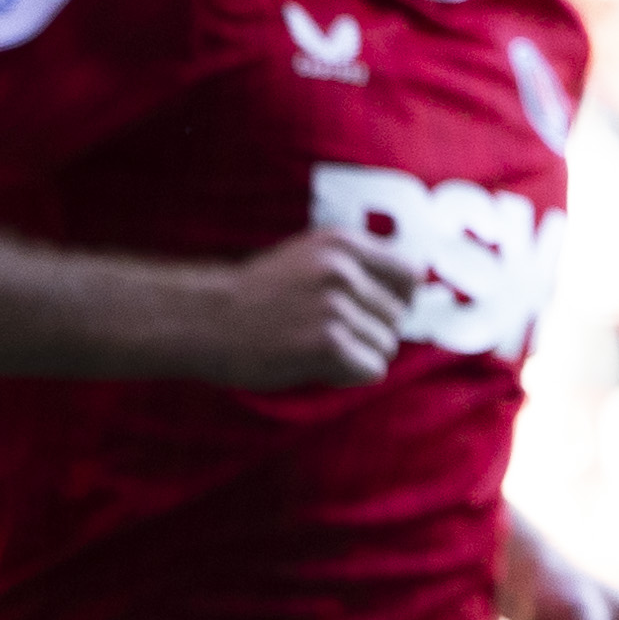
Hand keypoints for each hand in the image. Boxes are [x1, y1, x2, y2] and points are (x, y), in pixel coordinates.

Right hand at [206, 229, 410, 390]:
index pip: (409, 274)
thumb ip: (357, 267)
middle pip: (398, 317)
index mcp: (343, 244)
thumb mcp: (309, 258)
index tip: (373, 314)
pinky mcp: (327, 343)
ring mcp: (335, 306)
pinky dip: (348, 375)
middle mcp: (343, 270)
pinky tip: (315, 365)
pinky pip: (371, 370)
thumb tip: (414, 289)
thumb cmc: (256, 295)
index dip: (397, 300)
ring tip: (315, 349)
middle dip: (371, 333)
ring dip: (357, 356)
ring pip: (386, 346)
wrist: (204, 319)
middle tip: (328, 336)